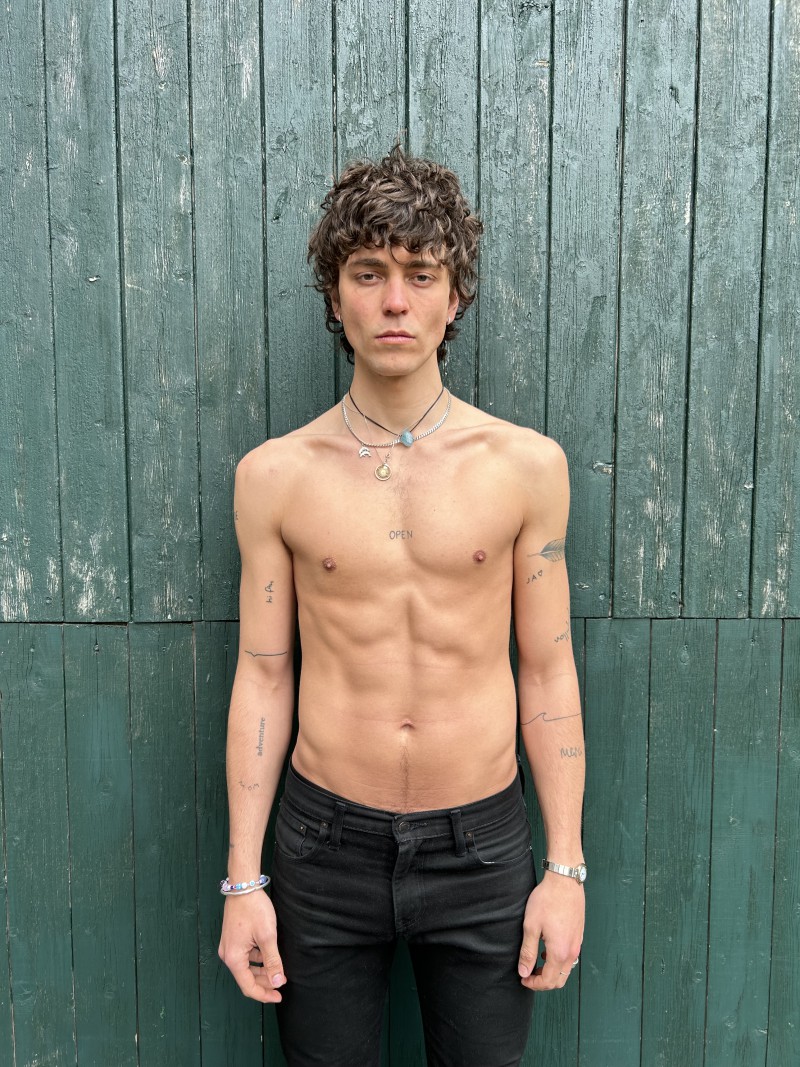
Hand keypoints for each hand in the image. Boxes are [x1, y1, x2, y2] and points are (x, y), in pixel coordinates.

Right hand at [218, 891, 286, 1002]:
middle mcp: (227, 955)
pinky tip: (270, 955)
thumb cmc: (255, 909)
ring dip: (262, 971)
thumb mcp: (267, 936)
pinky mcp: (233, 939)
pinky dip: (257, 960)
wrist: (243, 886)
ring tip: (278, 970)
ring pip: (247, 967)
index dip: (264, 994)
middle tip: (282, 983)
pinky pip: (245, 956)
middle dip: (265, 982)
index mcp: (233, 958)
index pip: (248, 986)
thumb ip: (272, 961)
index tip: (279, 996)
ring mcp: (229, 946)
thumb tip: (277, 982)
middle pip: (246, 977)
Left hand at [517, 874, 583, 990]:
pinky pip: (571, 957)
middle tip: (529, 974)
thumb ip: (528, 952)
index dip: (534, 984)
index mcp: (560, 952)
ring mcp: (578, 943)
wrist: (565, 881)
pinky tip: (548, 949)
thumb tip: (524, 972)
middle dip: (544, 982)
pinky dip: (559, 961)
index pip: (548, 981)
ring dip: (552, 972)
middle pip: (560, 980)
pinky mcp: (579, 935)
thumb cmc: (547, 901)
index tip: (523, 979)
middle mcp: (572, 952)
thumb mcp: (531, 926)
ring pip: (566, 969)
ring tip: (537, 962)